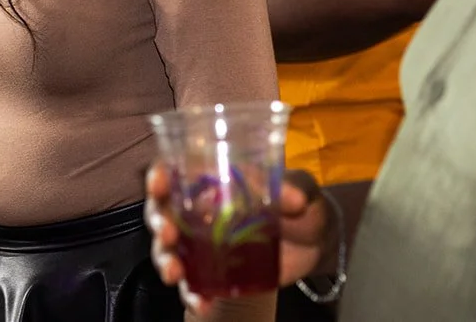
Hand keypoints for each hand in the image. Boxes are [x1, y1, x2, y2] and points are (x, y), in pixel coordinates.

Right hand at [145, 164, 333, 315]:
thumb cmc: (301, 204)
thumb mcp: (302, 190)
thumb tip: (293, 198)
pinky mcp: (214, 273)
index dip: (160, 175)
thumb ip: (296, 189)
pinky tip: (201, 303)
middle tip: (167, 233)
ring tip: (174, 273)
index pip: (175, 171)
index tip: (159, 182)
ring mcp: (202, 244)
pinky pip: (194, 285)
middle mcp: (198, 210)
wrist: (316, 244)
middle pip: (163, 212)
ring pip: (169, 251)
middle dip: (159, 222)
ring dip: (166, 261)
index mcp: (213, 180)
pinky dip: (192, 295)